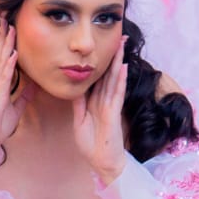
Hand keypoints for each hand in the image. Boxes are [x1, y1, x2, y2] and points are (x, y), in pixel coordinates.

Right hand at [0, 6, 34, 155]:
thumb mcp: (15, 109)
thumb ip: (23, 96)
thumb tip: (34, 85)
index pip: (1, 56)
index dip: (4, 40)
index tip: (8, 24)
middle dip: (1, 33)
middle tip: (4, 14)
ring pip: (0, 59)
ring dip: (5, 43)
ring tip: (9, 26)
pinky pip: (4, 77)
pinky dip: (9, 64)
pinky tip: (13, 53)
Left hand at [73, 36, 128, 184]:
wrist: (102, 162)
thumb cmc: (92, 145)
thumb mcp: (80, 121)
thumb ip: (79, 104)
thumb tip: (76, 88)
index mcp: (96, 102)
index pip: (99, 78)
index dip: (100, 62)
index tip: (102, 47)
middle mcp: (105, 101)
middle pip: (109, 74)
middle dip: (113, 55)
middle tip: (119, 36)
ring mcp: (111, 106)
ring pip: (114, 79)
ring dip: (118, 61)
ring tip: (122, 43)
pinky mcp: (113, 113)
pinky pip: (117, 93)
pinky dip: (120, 80)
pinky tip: (123, 66)